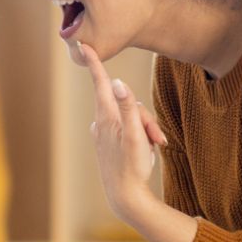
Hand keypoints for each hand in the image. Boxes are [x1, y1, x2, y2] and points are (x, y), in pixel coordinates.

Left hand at [80, 43, 165, 222]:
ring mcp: (103, 133)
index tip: (82, 44)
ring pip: (130, 117)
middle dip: (145, 117)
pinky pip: (127, 129)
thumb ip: (129, 107)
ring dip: (146, 129)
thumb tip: (117, 82)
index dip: (94, 62)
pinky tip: (144, 152)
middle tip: (158, 138)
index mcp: (107, 117)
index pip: (100, 83)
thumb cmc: (132, 166)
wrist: (125, 197)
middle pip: (126, 104)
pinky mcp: (108, 143)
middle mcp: (101, 122)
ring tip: (154, 148)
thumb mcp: (136, 135)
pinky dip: (140, 137)